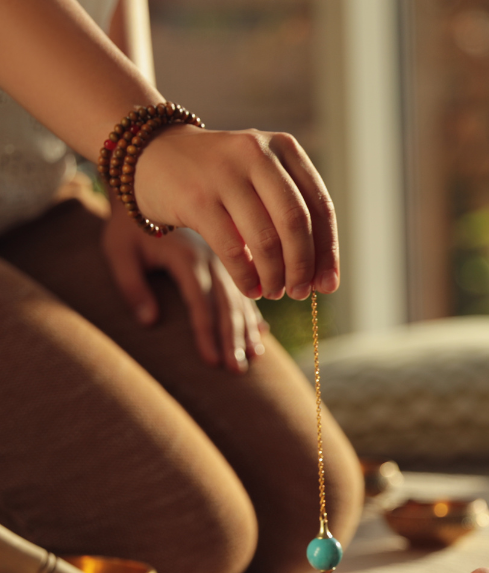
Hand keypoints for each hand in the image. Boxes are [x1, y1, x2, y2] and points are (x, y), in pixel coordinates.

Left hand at [101, 205, 266, 372]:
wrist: (148, 177)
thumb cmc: (128, 221)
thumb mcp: (118, 249)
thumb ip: (131, 284)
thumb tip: (149, 320)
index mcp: (187, 256)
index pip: (201, 302)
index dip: (206, 334)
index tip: (211, 362)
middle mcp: (213, 256)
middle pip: (227, 305)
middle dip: (232, 340)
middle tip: (236, 370)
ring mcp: (225, 255)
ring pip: (243, 298)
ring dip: (247, 330)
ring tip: (252, 358)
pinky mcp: (230, 254)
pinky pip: (249, 286)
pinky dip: (254, 312)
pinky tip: (261, 335)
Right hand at [133, 124, 338, 301]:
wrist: (152, 153)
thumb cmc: (221, 179)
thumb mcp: (262, 180)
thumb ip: (291, 214)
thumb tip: (322, 276)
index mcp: (284, 148)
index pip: (320, 207)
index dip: (328, 253)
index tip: (328, 285)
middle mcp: (256, 153)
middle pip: (296, 223)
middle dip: (302, 267)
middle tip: (300, 293)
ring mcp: (223, 173)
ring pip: (266, 240)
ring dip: (275, 276)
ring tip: (274, 292)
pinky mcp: (195, 197)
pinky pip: (233, 250)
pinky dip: (247, 277)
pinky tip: (251, 289)